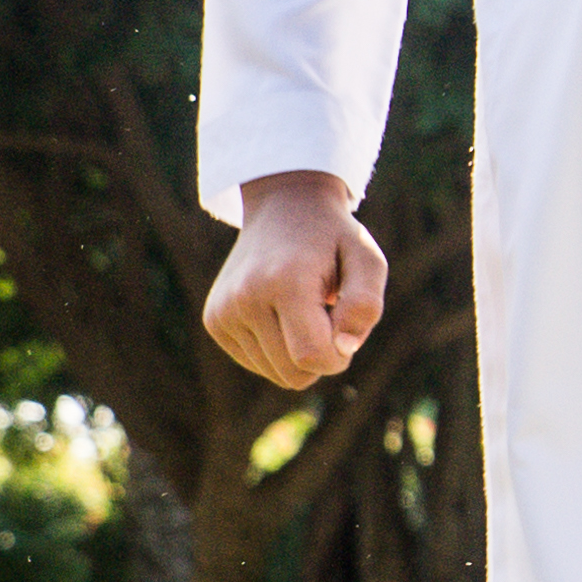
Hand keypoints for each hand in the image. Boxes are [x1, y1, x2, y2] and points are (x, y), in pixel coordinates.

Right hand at [203, 173, 384, 387]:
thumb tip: (343, 349)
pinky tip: (281, 313)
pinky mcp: (214, 321)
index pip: (312, 356)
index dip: (339, 356)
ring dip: (299, 353)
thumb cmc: (334, 239)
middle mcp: (245, 297)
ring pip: (276, 374)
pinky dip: (278, 350)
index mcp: (285, 281)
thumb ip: (366, 304)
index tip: (345, 327)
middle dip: (322, 356)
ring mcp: (223, 311)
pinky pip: (258, 364)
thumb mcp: (367, 259)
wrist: (283, 207)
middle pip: (294, 374)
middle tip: (325, 313)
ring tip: (301, 309)